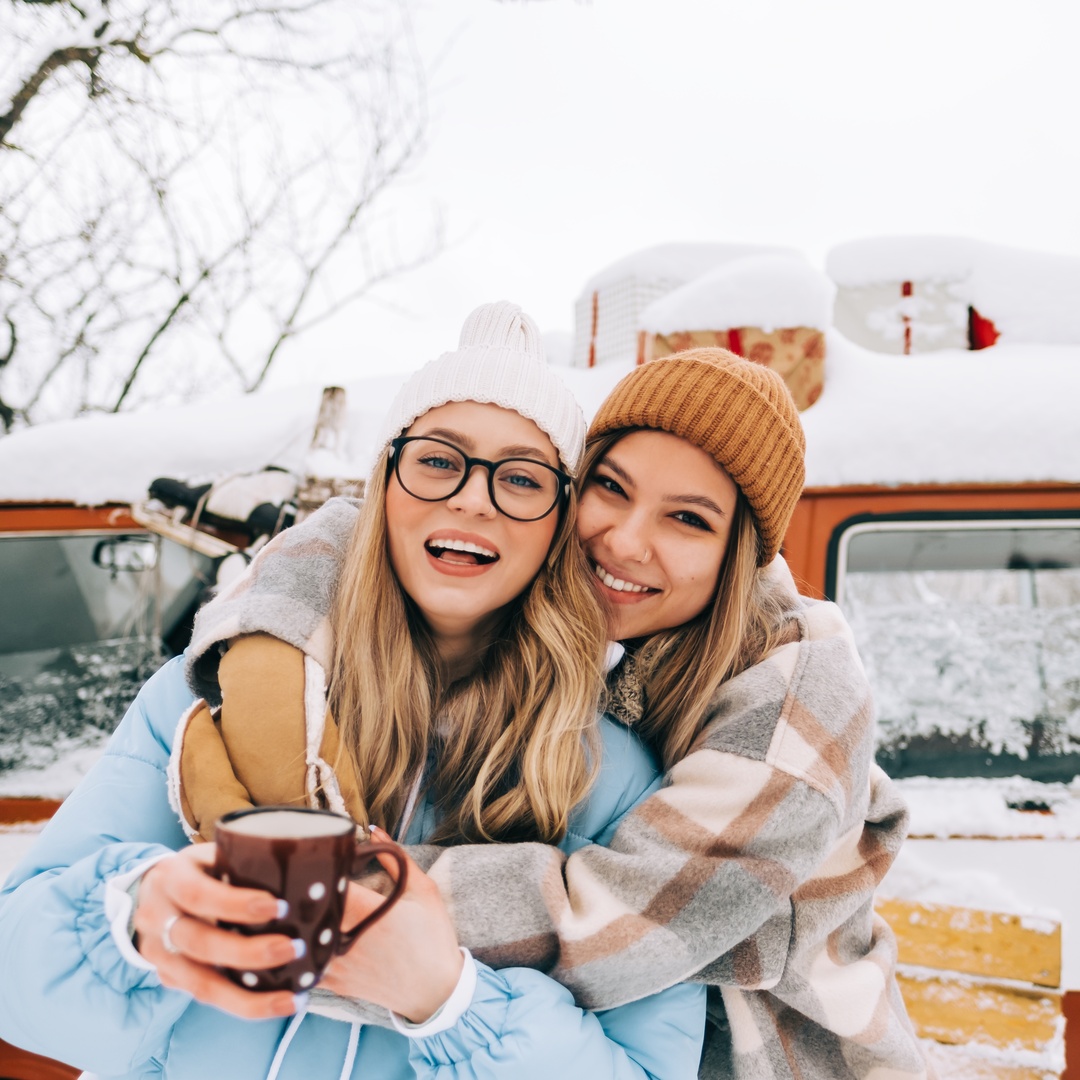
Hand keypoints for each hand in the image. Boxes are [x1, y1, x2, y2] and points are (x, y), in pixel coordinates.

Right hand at [134, 844, 301, 1018]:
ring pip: (201, 984)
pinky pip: (204, 996)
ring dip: (248, 997)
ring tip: (291, 999)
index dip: (238, 904)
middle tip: (294, 949)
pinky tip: (275, 1003)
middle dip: (250, 952)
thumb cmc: (199, 869)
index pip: (200, 895)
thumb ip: (242, 860)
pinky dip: (241, 1004)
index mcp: (171, 878)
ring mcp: (158, 953)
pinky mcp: (167, 977)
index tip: (280, 907)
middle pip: (202, 944)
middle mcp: (158, 917)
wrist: (149, 893)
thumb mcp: (212, 854)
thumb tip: (302, 866)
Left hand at [319, 829, 463, 1023]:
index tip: (322, 858)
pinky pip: (306, 961)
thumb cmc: (433, 937)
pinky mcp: (334, 983)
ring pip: (302, 936)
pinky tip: (306, 932)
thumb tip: (373, 830)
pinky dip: (302, 946)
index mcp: (369, 912)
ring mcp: (338, 965)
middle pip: (309, 907)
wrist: (436, 991)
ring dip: (300, 918)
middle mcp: (347, 940)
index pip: (328, 883)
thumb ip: (396, 858)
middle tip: (305, 875)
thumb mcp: (423, 891)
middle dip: (306, 890)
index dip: (321, 868)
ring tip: (300, 902)